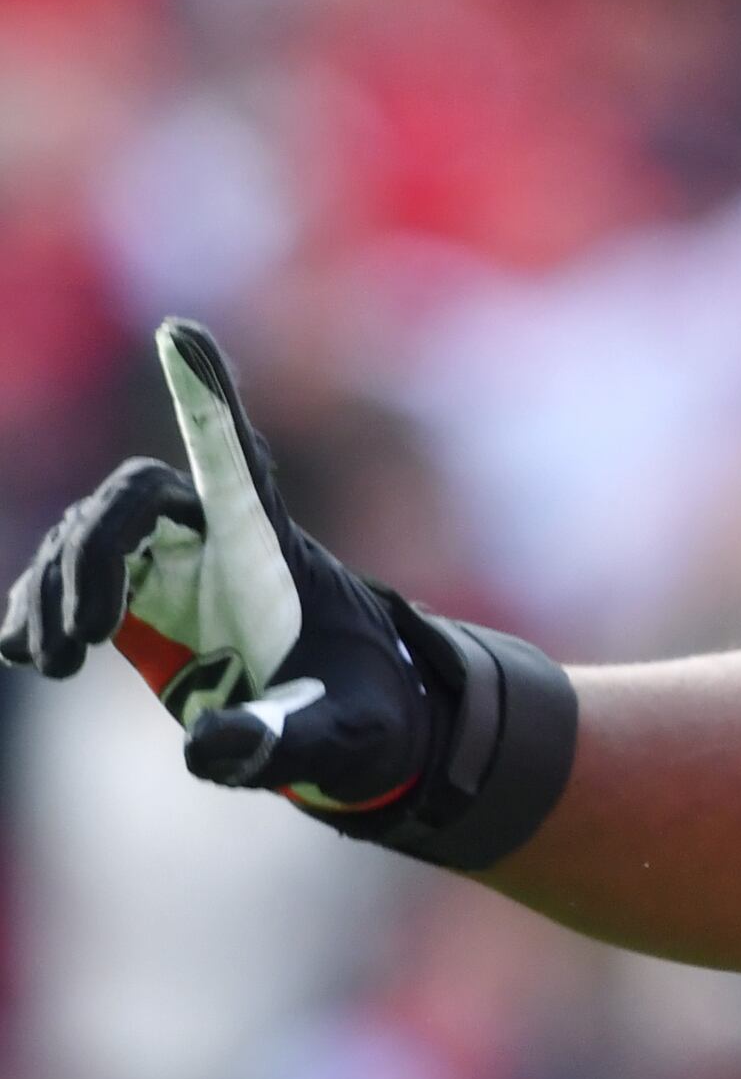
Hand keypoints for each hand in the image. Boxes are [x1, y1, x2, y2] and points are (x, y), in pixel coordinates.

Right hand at [1, 320, 436, 815]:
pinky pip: (68, 577)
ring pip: (87, 536)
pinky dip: (35, 608)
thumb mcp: (343, 738)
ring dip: (51, 593)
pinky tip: (25, 650)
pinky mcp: (143, 601)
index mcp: (274, 549)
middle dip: (85, 558)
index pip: (234, 459)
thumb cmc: (367, 716)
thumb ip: (281, 740)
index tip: (180, 330)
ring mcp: (176, 566)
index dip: (206, 396)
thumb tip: (203, 748)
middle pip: (130, 499)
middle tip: (81, 646)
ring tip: (56, 662)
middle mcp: (219, 539)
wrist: (356, 725)